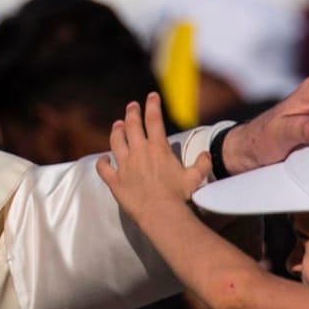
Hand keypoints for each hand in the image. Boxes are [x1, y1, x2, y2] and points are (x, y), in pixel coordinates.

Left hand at [97, 93, 209, 216]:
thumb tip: (206, 154)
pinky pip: (103, 168)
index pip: (154, 119)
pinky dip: (102, 162)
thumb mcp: (195, 177)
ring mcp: (124, 166)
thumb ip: (202, 164)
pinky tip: (103, 158)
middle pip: (132, 125)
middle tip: (132, 106)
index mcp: (158, 148)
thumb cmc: (179, 196)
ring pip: (116, 141)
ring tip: (117, 125)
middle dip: (132, 113)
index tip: (151, 96)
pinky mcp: (115, 181)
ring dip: (116, 131)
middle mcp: (139, 152)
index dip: (152, 104)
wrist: (161, 213)